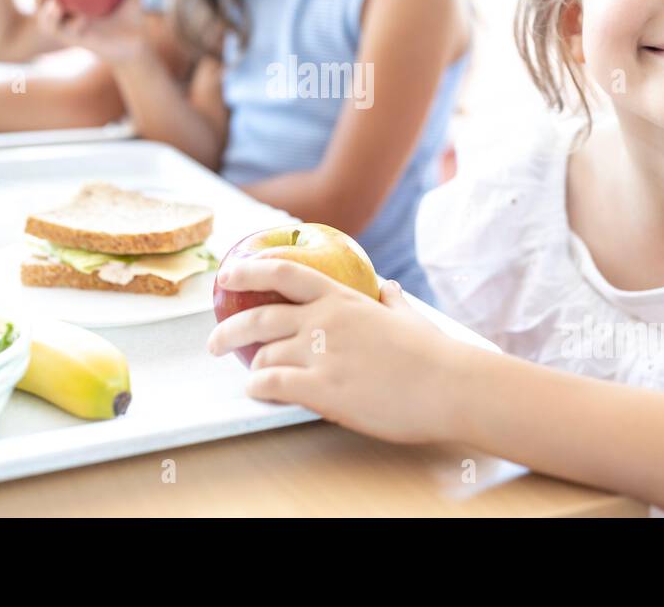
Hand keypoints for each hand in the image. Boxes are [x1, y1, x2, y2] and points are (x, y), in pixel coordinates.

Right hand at [34, 0, 154, 63]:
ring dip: (48, 13)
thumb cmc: (129, 18)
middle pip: (41, 5)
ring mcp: (71, 30)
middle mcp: (67, 16)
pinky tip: (80, 19)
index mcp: (73, 2)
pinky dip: (74, 26)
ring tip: (54, 3)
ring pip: (49, 22)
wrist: (134, 44)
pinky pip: (71, 34)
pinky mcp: (79, 43)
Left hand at [206, 260, 468, 444]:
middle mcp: (325, 321)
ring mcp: (321, 354)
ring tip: (254, 378)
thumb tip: (388, 287)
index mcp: (343, 299)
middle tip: (213, 341)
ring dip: (252, 369)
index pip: (285, 273)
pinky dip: (258, 389)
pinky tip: (258, 394)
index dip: (250, 269)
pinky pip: (272, 385)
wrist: (450, 386)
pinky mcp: (322, 389)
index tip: (228, 273)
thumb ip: (389, 301)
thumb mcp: (409, 315)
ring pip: (264, 356)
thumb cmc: (434, 354)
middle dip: (228, 330)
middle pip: (259, 317)